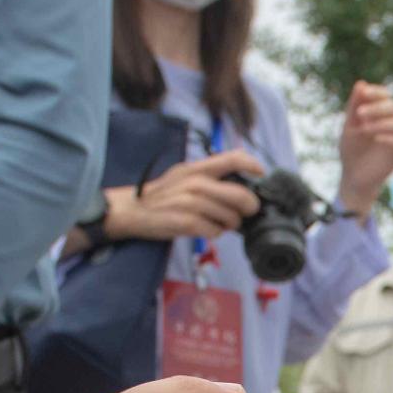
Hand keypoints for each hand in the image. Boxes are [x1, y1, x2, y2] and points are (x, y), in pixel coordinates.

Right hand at [116, 148, 265, 242]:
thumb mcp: (183, 176)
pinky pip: (214, 231)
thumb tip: (238, 185)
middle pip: (240, 195)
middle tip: (246, 212)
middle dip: (249, 207)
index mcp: (196, 168)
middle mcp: (194, 182)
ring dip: (230, 224)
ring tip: (221, 223)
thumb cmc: (162, 195)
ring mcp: (189, 203)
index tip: (260, 173)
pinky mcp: (185, 222)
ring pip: (230, 217)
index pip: (232, 158)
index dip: (252, 165)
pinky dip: (215, 233)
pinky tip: (208, 230)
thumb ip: (208, 177)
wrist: (131, 210)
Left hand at [338, 81, 392, 207]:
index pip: (384, 95)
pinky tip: (376, 139)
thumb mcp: (349, 126)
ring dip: (381, 123)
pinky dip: (390, 138)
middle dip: (376, 107)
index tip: (364, 93)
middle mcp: (390, 122)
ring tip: (363, 129)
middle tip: (359, 114)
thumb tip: (361, 83)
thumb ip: (355, 106)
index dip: (376, 92)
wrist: (353, 175)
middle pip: (392, 106)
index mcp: (379, 113)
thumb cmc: (351, 149)